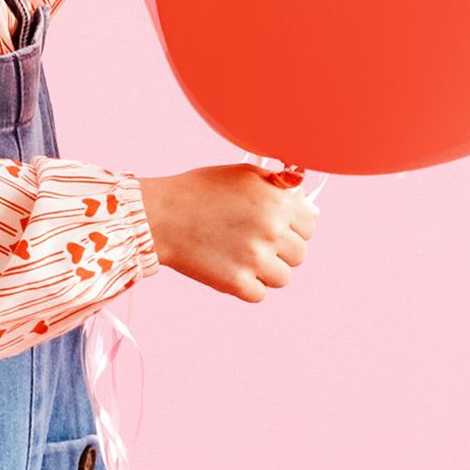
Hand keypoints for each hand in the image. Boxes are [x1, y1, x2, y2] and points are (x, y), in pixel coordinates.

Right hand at [135, 162, 320, 301]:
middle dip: (279, 250)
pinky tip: (227, 267)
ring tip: (239, 256)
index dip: (290, 226)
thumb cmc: (199, 192)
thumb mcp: (243, 175)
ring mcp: (256, 258)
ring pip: (282, 278)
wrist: (160, 216)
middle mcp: (272, 229)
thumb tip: (308, 208)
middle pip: (299, 254)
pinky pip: (259, 294)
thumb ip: (279, 188)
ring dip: (265, 271)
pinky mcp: (237, 283)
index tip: (272, 226)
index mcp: (277, 201)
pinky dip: (245, 286)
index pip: (309, 226)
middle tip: (251, 241)